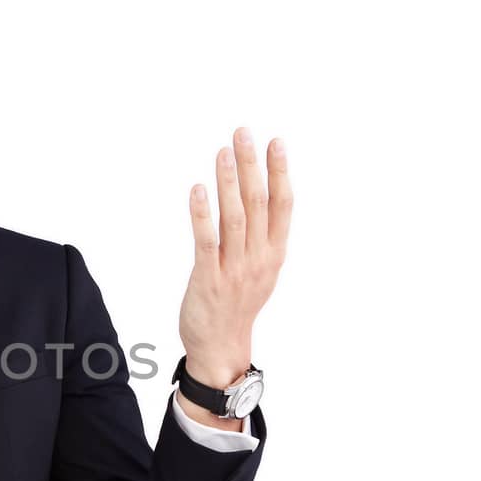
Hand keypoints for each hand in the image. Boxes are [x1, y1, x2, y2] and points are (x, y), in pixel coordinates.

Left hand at [177, 127, 291, 388]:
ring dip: (228, 181)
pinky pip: (207, 241)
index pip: (282, 205)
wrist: (221, 346)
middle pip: (258, 203)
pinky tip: (198, 189)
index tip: (276, 142)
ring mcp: (234, 268)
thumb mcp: (262, 268)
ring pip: (234, 217)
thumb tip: (261, 195)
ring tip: (223, 152)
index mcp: (275, 253)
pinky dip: (202, 213)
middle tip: (243, 133)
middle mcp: (259, 258)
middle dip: (252, 166)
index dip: (280, 172)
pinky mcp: (208, 278)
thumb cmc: (238, 303)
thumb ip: (263, 235)